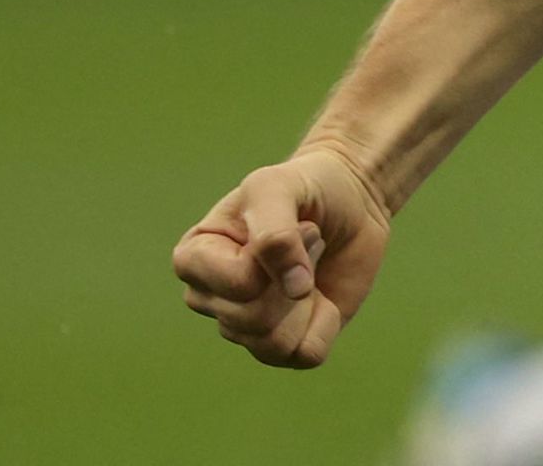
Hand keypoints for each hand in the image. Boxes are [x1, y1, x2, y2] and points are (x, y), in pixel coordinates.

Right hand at [171, 141, 392, 367]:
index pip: (239, 285)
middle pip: (254, 320)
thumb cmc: (303, 188)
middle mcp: (209, 298)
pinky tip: (321, 297)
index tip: (292, 221)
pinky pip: (305, 356)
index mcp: (193, 259)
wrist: (349, 201)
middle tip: (307, 240)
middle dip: (296, 275)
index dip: (278, 255)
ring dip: (308, 302)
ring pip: (275, 345)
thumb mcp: (277, 187)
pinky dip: (325, 324)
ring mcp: (243, 325)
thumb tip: (294, 291)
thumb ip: (275, 233)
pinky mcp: (283, 342)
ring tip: (308, 268)